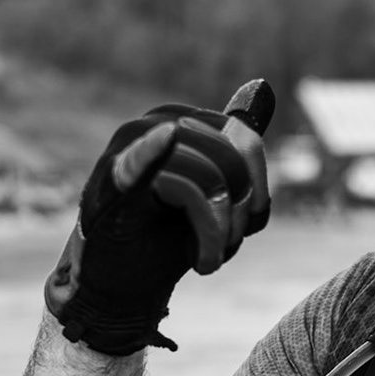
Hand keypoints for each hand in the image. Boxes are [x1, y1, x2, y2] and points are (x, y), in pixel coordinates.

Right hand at [45, 79, 274, 354]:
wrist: (121, 288)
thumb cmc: (166, 236)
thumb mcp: (214, 189)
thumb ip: (236, 146)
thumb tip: (264, 87)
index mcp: (179, 119)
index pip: (244, 140)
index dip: (257, 188)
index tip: (248, 224)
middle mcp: (152, 124)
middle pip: (228, 162)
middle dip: (237, 215)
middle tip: (223, 248)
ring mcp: (127, 151)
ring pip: (205, 181)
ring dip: (216, 234)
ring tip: (206, 261)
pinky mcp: (110, 186)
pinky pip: (141, 164)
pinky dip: (152, 153)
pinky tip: (164, 139)